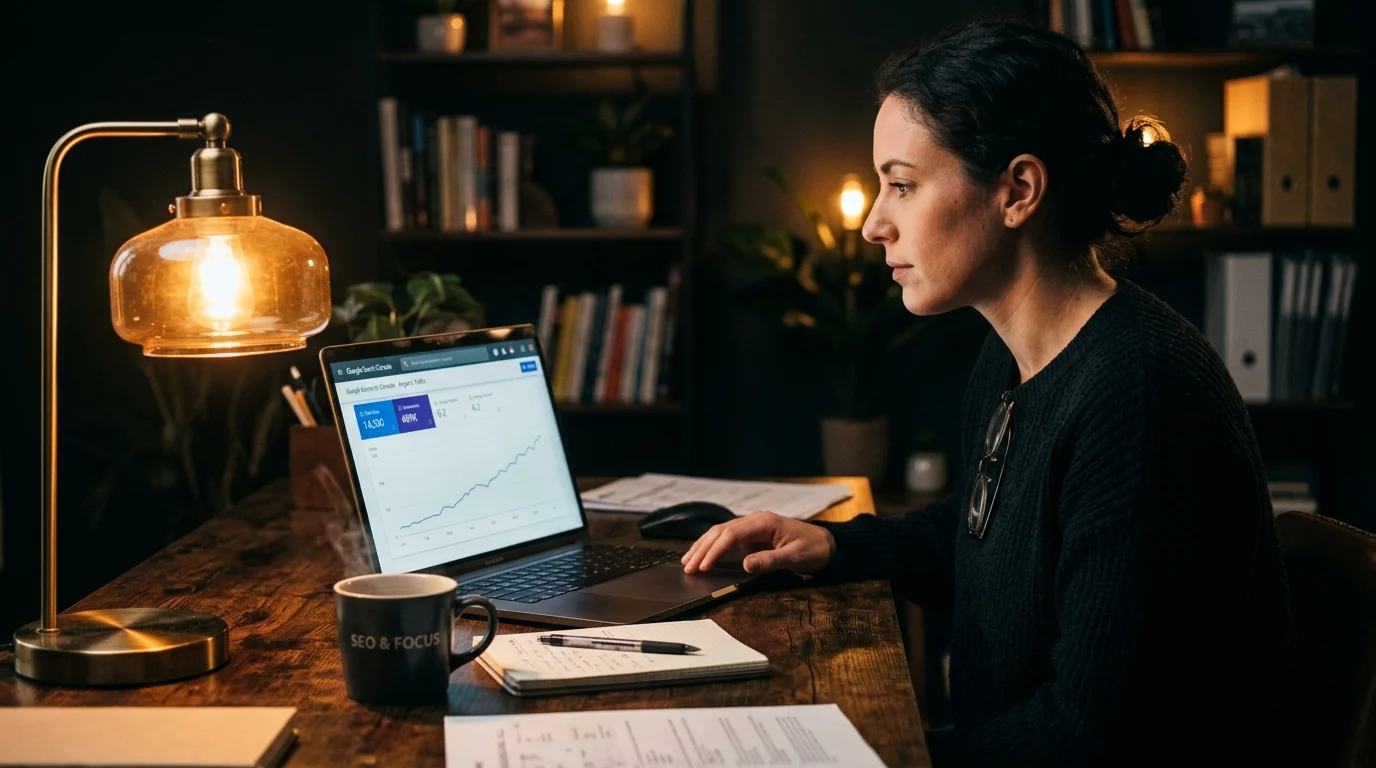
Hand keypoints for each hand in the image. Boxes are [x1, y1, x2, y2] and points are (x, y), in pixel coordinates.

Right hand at [680, 511, 834, 574]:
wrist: (827, 544)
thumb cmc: (813, 549)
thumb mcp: (794, 557)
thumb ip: (770, 561)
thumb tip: (745, 565)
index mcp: (763, 522)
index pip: (731, 534)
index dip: (715, 550)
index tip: (703, 566)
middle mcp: (754, 520)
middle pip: (720, 531)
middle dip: (702, 549)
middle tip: (688, 567)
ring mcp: (752, 526)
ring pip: (720, 533)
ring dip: (703, 546)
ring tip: (687, 561)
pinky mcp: (752, 535)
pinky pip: (727, 538)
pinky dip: (713, 547)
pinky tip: (703, 556)